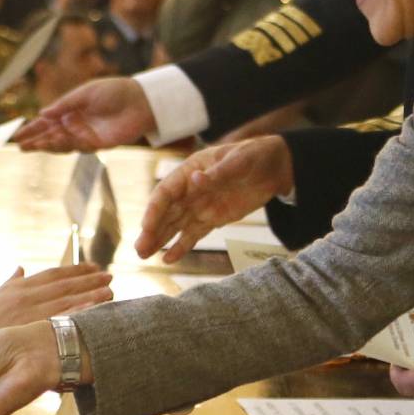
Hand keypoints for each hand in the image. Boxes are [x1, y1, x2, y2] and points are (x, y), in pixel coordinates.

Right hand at [0, 263, 112, 329]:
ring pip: (69, 299)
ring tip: (110, 291)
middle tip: (109, 276)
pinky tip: (98, 308)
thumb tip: (20, 268)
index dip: (75, 270)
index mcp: (19, 288)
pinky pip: (64, 318)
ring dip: (91, 294)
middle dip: (89, 280)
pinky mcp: (35, 329)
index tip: (92, 268)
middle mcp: (29, 296)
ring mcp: (33, 312)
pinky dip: (82, 311)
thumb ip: (8, 282)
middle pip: (66, 284)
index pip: (53, 274)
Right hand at [16, 77, 153, 151]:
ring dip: (49, 145)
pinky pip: (79, 147)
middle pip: (52, 137)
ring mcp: (87, 136)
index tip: (17, 136)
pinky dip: (66, 145)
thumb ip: (65, 104)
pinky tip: (55, 141)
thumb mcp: (86, 93)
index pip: (47, 123)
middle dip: (36, 142)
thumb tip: (42, 114)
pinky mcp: (100, 145)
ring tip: (36, 145)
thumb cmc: (115, 91)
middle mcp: (76, 126)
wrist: (141, 100)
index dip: (32, 130)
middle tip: (21, 147)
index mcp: (70, 111)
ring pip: (63, 145)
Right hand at [136, 135, 291, 261]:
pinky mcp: (211, 219)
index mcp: (190, 170)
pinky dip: (181, 246)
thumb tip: (195, 180)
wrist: (274, 168)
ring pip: (174, 226)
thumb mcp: (239, 160)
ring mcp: (199, 206)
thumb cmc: (255, 155)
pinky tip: (168, 259)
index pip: (166, 192)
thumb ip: (218, 172)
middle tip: (139, 249)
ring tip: (144, 255)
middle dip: (151, 231)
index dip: (155, 210)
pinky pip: (193, 234)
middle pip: (165, 212)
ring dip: (159, 240)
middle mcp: (189, 190)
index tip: (146, 226)